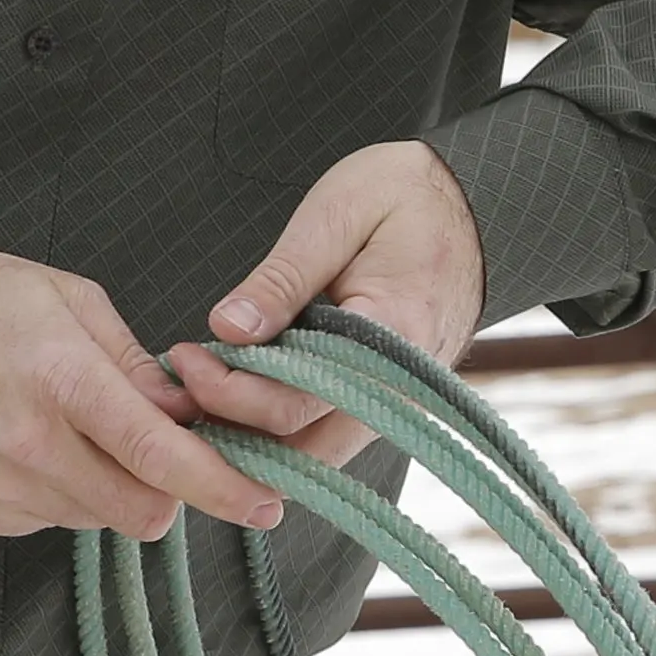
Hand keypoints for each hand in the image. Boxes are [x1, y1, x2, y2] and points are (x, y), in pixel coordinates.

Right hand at [0, 248, 286, 542]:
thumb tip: (186, 412)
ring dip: (103, 490)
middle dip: (164, 491)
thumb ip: (133, 363)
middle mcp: (26, 444)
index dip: (221, 487)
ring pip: (89, 520)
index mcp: (63, 380)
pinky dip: (51, 497)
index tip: (263, 503)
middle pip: (136, 509)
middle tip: (151, 453)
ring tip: (67, 432)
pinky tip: (22, 449)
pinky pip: (38, 523)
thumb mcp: (67, 301)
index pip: (160, 455)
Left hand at [171, 140, 486, 469]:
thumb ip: (283, 279)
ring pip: (314, 458)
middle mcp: (402, 389)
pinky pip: (327, 437)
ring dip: (250, 439)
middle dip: (228, 427)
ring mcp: (399, 403)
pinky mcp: (388, 403)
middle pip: (302, 449)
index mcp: (394, 336)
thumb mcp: (336, 215)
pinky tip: (237, 396)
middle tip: (179, 379)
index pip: (297, 400)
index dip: (229, 391)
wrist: (476, 206)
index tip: (184, 356)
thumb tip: (227, 330)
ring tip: (199, 392)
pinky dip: (278, 430)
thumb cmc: (405, 197)